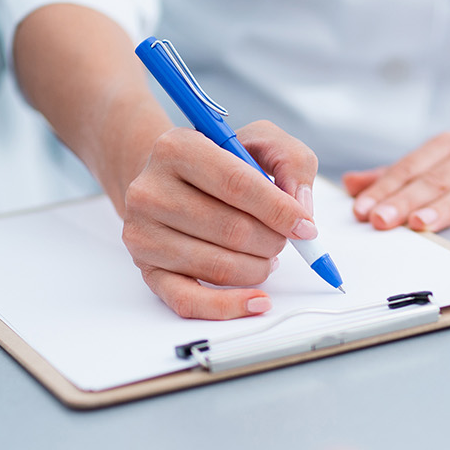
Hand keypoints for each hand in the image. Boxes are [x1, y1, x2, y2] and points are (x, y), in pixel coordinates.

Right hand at [122, 120, 319, 319]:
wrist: (169, 180)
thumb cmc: (218, 163)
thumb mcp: (259, 142)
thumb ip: (291, 161)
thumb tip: (300, 207)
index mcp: (176, 148)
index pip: (237, 184)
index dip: (279, 210)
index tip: (305, 227)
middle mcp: (150, 191)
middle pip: (231, 229)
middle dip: (272, 240)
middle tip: (282, 238)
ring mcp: (144, 234)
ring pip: (218, 266)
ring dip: (259, 267)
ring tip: (266, 255)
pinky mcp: (147, 269)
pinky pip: (189, 301)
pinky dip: (228, 307)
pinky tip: (257, 301)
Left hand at [342, 132, 449, 231]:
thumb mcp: (435, 172)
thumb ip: (395, 179)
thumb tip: (350, 184)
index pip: (413, 167)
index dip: (387, 188)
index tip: (363, 210)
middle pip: (438, 180)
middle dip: (406, 201)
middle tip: (382, 221)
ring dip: (447, 207)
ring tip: (421, 223)